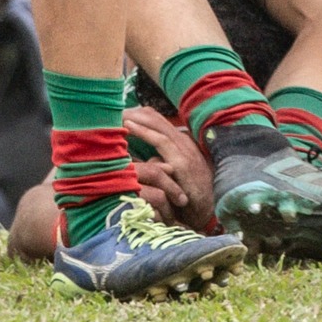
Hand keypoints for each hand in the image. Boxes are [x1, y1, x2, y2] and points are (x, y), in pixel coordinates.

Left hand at [125, 108, 213, 231]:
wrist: (208, 212)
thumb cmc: (186, 196)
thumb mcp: (172, 175)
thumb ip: (159, 163)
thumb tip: (139, 159)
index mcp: (180, 142)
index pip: (157, 120)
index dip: (138, 114)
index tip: (119, 113)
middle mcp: (183, 142)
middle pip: (155, 118)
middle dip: (134, 112)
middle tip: (113, 109)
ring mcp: (184, 150)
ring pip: (157, 125)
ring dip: (136, 117)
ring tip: (118, 113)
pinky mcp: (182, 163)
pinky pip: (161, 142)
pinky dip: (144, 132)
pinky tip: (130, 127)